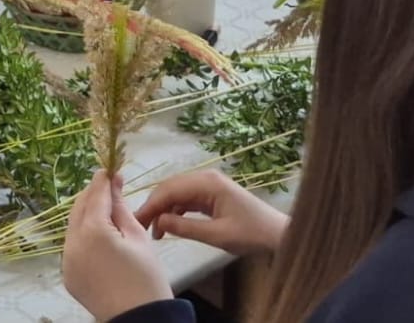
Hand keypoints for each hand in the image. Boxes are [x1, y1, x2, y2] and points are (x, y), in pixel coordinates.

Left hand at [63, 171, 173, 320]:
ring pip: (74, 227)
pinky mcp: (68, 275)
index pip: (96, 196)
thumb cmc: (146, 278)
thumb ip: (121, 209)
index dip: (104, 181)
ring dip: (87, 214)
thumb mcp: (138, 238)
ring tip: (106, 209)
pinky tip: (99, 235)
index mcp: (92, 232)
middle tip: (109, 186)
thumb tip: (113, 186)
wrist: (140, 320)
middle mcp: (72, 244)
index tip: (111, 170)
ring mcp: (67, 261)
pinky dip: (83, 235)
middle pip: (79, 209)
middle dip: (92, 195)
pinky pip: (73, 246)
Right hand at [133, 169, 287, 256]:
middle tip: (140, 227)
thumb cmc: (251, 234)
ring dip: (163, 209)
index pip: (169, 189)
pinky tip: (169, 226)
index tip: (136, 222)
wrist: (277, 235)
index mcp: (207, 183)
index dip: (150, 205)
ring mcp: (209, 185)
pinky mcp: (211, 194)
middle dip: (153, 206)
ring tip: (154, 232)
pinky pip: (186, 199)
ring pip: (176, 193)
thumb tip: (157, 223)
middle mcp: (205, 178)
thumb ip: (185, 228)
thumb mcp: (216, 235)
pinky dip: (175, 211)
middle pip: (170, 187)